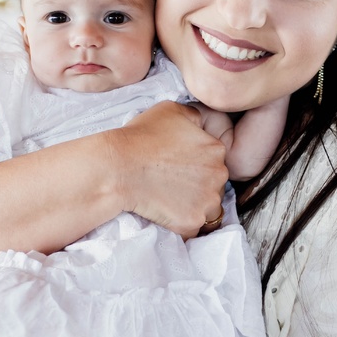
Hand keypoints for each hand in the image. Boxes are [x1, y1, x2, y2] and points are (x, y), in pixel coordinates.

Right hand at [110, 102, 228, 237]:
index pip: (215, 160)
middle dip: (198, 185)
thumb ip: (195, 117)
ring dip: (194, 205)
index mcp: (216, 149)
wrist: (118, 167)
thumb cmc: (140, 137)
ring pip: (208, 208)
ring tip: (169, 199)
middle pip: (215, 185)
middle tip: (171, 182)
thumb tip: (201, 126)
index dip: (197, 164)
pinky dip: (182, 222)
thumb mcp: (172, 110)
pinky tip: (165, 212)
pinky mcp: (192, 222)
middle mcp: (219, 176)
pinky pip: (193, 226)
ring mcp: (207, 201)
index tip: (178, 166)